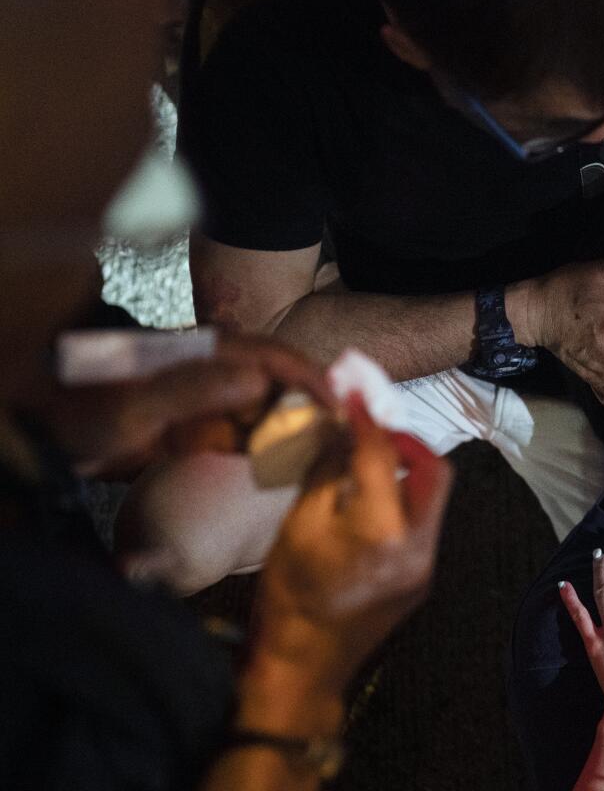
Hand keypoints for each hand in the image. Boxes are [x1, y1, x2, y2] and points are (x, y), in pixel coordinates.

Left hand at [42, 333, 334, 476]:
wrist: (43, 428)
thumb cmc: (82, 410)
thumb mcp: (135, 404)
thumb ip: (192, 390)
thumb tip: (255, 383)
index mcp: (206, 355)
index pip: (277, 358)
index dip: (313, 380)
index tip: (340, 411)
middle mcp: (213, 372)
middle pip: (280, 385)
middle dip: (311, 412)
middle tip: (339, 446)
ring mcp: (205, 399)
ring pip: (266, 412)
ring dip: (291, 435)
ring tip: (317, 461)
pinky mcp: (197, 425)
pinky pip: (243, 435)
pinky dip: (263, 451)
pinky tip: (275, 470)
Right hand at [252, 397, 452, 692]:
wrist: (303, 667)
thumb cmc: (289, 598)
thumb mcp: (297, 526)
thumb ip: (327, 472)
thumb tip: (340, 430)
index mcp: (382, 532)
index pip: (384, 456)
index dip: (368, 420)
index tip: (356, 396)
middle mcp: (418, 546)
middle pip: (436, 472)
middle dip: (408, 443)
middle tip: (374, 433)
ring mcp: (426, 565)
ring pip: (434, 498)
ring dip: (408, 473)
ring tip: (369, 464)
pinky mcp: (423, 577)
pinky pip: (424, 523)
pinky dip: (404, 502)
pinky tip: (371, 502)